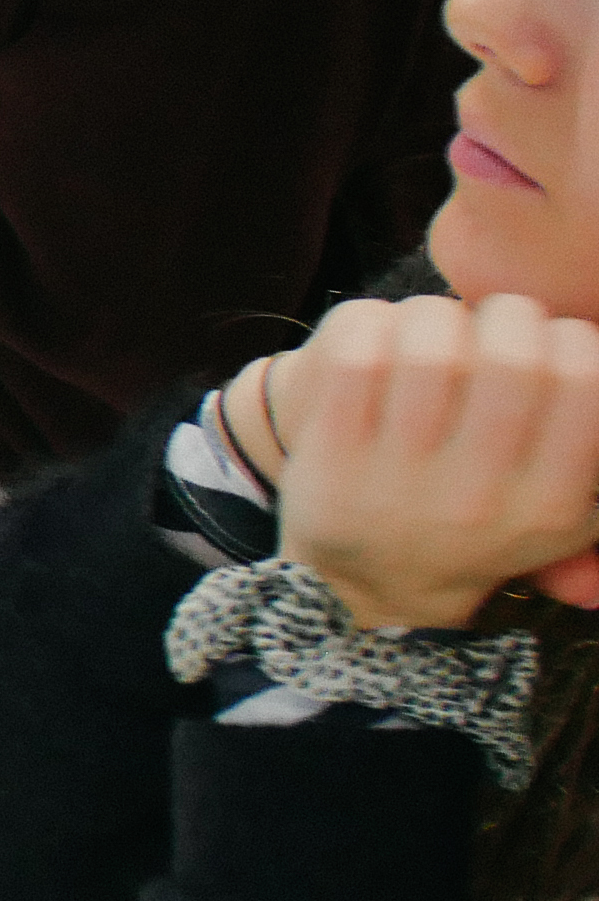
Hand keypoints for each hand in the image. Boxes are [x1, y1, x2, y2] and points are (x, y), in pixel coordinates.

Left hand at [251, 293, 598, 628]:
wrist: (369, 585)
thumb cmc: (482, 520)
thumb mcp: (565, 516)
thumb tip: (598, 376)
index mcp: (548, 505)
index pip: (586, 381)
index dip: (572, 339)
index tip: (552, 344)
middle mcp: (477, 498)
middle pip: (511, 354)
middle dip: (507, 316)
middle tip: (493, 325)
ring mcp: (397, 480)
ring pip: (431, 343)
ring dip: (436, 314)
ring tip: (436, 329)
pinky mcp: (329, 458)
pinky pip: (357, 351)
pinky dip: (371, 323)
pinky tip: (381, 337)